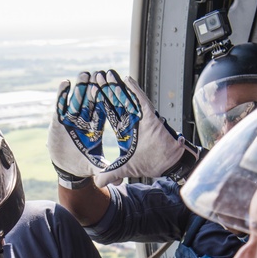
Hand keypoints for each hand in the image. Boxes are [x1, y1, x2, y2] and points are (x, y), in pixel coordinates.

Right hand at [47, 72, 107, 183]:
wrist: (65, 166)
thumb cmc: (81, 163)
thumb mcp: (94, 166)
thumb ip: (105, 171)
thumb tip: (119, 180)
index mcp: (96, 128)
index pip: (104, 112)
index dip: (108, 101)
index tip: (112, 88)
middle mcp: (85, 120)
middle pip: (91, 101)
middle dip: (95, 88)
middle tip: (100, 75)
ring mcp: (71, 119)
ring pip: (77, 100)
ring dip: (80, 87)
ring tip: (84, 74)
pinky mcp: (59, 120)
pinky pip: (60, 104)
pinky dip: (62, 94)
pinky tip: (65, 83)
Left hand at [94, 69, 194, 187]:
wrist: (167, 163)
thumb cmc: (150, 163)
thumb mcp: (124, 168)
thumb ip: (109, 174)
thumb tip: (97, 183)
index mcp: (124, 130)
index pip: (108, 114)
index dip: (98, 105)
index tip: (89, 95)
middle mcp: (131, 121)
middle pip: (114, 102)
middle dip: (104, 90)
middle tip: (94, 77)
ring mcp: (141, 117)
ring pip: (126, 98)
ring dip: (116, 86)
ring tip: (106, 74)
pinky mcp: (150, 116)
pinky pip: (141, 100)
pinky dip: (134, 90)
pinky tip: (126, 78)